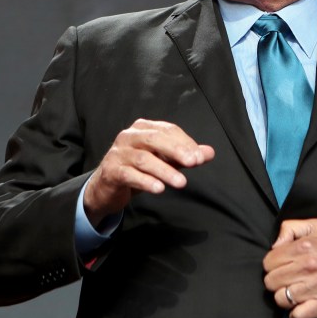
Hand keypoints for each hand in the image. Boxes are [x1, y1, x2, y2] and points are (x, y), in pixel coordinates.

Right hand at [83, 119, 214, 226]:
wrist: (107, 186)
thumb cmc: (137, 169)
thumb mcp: (164, 161)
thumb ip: (185, 156)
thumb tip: (209, 153)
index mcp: (143, 128)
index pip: (168, 130)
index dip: (185, 142)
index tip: (200, 157)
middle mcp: (128, 136)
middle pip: (155, 139)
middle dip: (176, 150)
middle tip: (194, 163)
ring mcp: (118, 153)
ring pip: (143, 159)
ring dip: (164, 170)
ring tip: (181, 182)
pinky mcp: (111, 171)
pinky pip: (129, 175)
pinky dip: (145, 181)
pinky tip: (159, 189)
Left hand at [262, 218, 316, 317]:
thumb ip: (291, 228)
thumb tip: (274, 245)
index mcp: (304, 246)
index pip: (268, 262)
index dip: (273, 264)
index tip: (282, 266)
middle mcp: (308, 266)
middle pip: (271, 281)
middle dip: (276, 281)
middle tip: (288, 279)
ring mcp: (316, 287)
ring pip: (281, 299)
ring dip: (285, 297)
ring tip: (294, 292)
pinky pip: (297, 316)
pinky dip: (295, 316)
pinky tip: (300, 308)